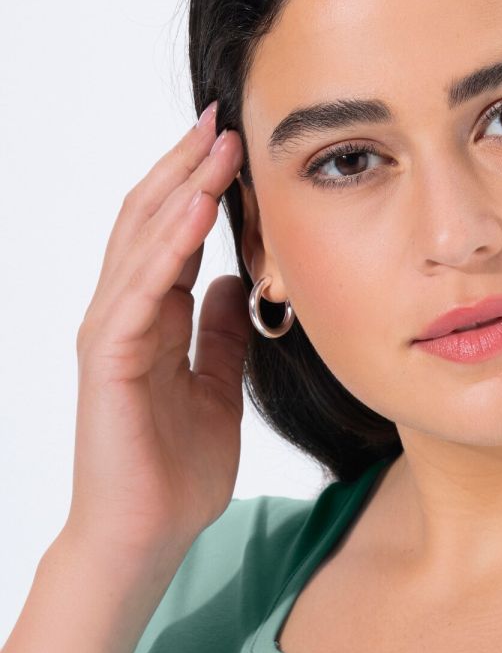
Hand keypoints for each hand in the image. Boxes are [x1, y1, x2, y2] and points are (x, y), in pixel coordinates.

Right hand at [65, 103, 251, 571]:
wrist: (145, 536)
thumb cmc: (175, 474)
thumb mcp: (218, 391)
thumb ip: (222, 337)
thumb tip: (240, 283)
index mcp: (151, 320)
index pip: (174, 235)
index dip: (201, 187)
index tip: (236, 143)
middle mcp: (124, 315)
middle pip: (151, 221)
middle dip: (186, 167)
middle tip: (223, 117)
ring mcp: (111, 333)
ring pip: (141, 242)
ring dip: (178, 190)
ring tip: (213, 144)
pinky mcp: (109, 359)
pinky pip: (140, 291)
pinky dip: (168, 249)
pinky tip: (197, 214)